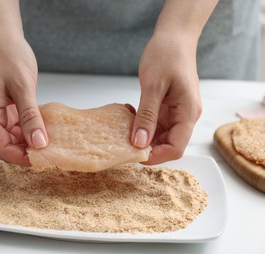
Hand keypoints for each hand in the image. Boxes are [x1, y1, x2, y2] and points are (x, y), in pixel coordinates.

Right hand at [0, 36, 47, 165]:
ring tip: (49, 137)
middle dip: (26, 150)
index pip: (1, 148)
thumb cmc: (9, 55)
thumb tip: (39, 144)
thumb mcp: (23, 87)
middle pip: (5, 145)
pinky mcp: (2, 108)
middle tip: (50, 149)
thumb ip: (30, 117)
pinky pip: (14, 126)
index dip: (22, 157)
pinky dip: (27, 128)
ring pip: (11, 137)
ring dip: (28, 140)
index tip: (44, 158)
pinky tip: (42, 125)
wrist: (2, 37)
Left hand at [131, 31, 201, 164]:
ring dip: (141, 136)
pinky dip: (140, 124)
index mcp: (188, 113)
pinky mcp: (166, 108)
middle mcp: (184, 116)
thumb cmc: (167, 55)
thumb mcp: (153, 86)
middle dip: (146, 147)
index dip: (156, 156)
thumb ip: (147, 116)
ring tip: (124, 126)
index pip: (176, 148)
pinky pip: (153, 124)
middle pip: (168, 145)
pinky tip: (129, 114)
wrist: (173, 38)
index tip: (134, 154)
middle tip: (124, 142)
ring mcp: (175, 112)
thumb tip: (139, 143)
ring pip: (159, 136)